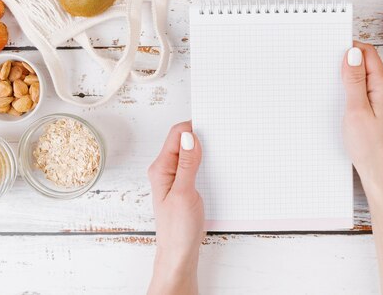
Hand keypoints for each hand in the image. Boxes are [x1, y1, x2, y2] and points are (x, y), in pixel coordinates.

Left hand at [147, 121, 204, 294]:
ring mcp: (175, 176)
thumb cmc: (178, 229)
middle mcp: (166, 169)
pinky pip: (194, 164)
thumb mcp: (184, 193)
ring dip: (204, 149)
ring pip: (190, 151)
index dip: (195, 128)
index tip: (213, 129)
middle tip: (220, 139)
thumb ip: (187, 164)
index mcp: (161, 168)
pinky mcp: (184, 184)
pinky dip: (205, 161)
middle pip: (183, 140)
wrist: (179, 254)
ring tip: (219, 152)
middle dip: (201, 136)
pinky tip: (215, 166)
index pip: (177, 134)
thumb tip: (190, 136)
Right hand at [342, 41, 382, 188]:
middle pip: (367, 62)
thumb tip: (352, 53)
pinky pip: (365, 88)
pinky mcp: (380, 107)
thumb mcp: (356, 111)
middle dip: (348, 63)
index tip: (330, 53)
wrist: (379, 172)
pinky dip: (352, 89)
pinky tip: (342, 100)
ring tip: (334, 89)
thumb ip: (354, 80)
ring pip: (365, 75)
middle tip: (328, 73)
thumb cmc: (368, 147)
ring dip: (349, 77)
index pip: (368, 53)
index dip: (349, 49)